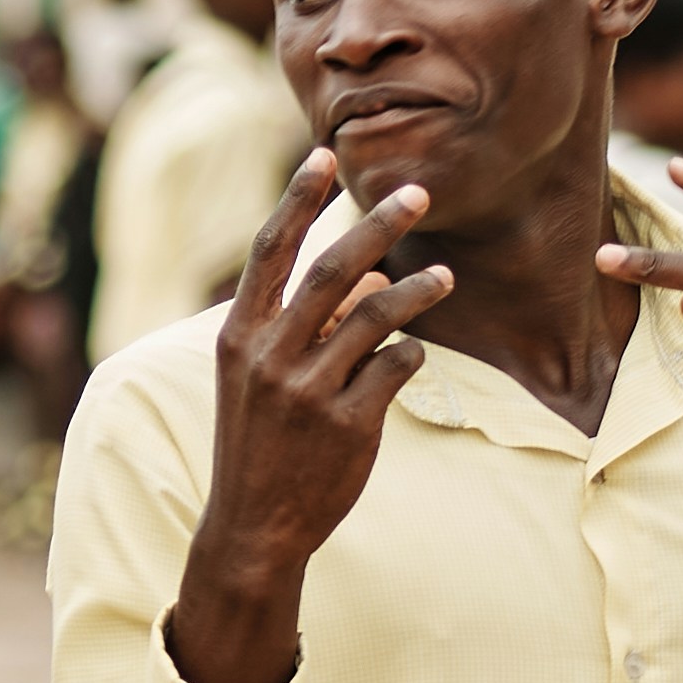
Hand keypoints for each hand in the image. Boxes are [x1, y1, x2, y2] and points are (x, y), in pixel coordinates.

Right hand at [163, 154, 448, 682]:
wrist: (253, 526)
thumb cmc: (258, 443)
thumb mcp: (255, 379)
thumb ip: (298, 325)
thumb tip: (362, 273)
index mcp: (237, 336)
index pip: (268, 251)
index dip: (297, 199)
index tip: (325, 155)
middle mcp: (268, 356)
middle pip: (332, 269)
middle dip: (378, 225)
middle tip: (419, 194)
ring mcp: (308, 391)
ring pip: (376, 315)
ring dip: (417, 288)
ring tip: (446, 276)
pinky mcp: (347, 424)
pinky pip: (395, 367)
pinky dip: (410, 354)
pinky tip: (412, 359)